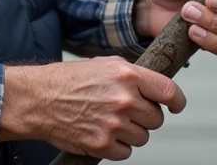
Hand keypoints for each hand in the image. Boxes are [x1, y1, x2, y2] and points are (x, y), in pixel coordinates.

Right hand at [0, 57, 185, 159]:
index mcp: (127, 76)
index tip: (176, 105)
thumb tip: (156, 86)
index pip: (168, 92)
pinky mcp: (102, 145)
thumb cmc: (69, 80)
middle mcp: (123, 100)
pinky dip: (118, 146)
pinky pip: (126, 152)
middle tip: (128, 111)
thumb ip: (133, 74)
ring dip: (132, 132)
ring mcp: (113, 124)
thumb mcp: (105, 64)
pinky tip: (104, 132)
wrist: (39, 99)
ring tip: (112, 120)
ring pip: (143, 137)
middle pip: (156, 118)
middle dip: (146, 116)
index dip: (176, 101)